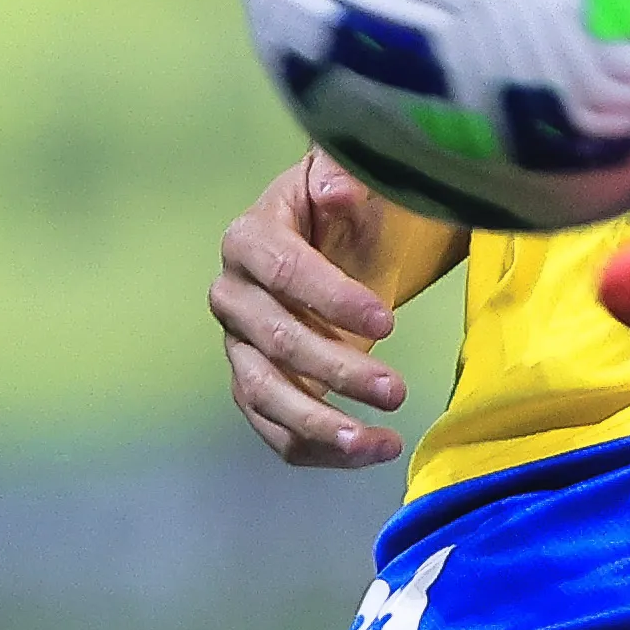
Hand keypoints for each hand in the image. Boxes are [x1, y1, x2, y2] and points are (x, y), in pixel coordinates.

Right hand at [214, 151, 453, 467]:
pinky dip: (319, 448)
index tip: (386, 322)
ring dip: (322, 425)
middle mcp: (233, 295)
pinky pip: (276, 428)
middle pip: (276, 342)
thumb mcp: (351, 175)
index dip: (331, 299)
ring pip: (267, 396)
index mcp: (250, 238)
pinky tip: (370, 453)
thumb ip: (346, 176)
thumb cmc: (347, 203)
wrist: (338, 236)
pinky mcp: (257, 384)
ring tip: (377, 443)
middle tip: (397, 391)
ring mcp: (240, 346)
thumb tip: (340, 191)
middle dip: (337, 370)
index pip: (284, 272)